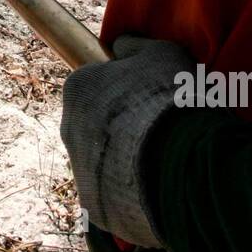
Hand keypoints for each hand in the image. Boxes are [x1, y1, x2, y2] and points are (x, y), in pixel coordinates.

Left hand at [61, 34, 195, 248]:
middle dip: (123, 127)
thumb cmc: (169, 98)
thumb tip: (118, 44)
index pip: (97, 85)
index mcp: (78, 89)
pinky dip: (132, 195)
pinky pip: (113, 197)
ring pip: (103, 162)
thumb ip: (134, 46)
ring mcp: (79, 171)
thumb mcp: (160, 53)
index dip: (129, 91)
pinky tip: (160, 189)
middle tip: (161, 131)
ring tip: (165, 163)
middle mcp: (69, 129)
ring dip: (127, 161)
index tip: (154, 100)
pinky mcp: (95, 208)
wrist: (182, 161)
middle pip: (96, 125)